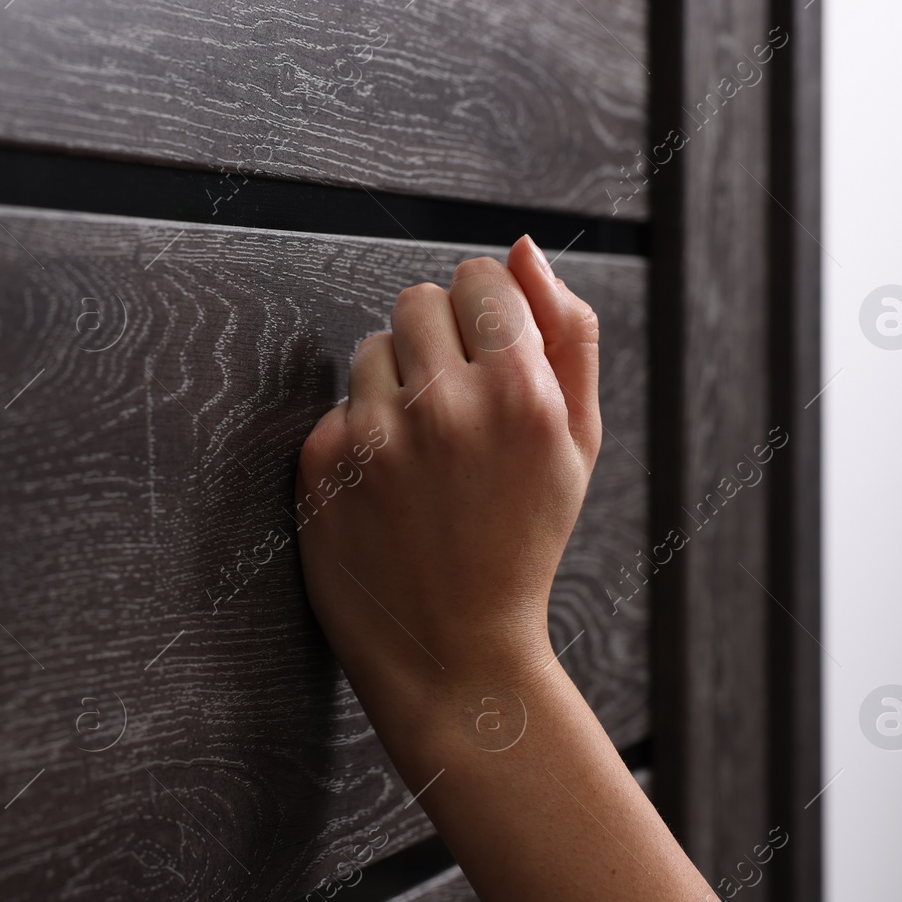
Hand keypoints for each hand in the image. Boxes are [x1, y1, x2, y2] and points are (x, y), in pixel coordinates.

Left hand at [294, 235, 601, 730]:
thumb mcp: (578, 444)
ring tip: (421, 457)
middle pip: (417, 300)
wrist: (457, 653)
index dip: (484, 314)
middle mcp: (447, 406)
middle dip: (435, 341)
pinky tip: (385, 490)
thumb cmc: (524, 540)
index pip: (479, 278)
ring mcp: (377, 436)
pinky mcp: (323, 466)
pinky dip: (358, 438)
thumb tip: (522, 248)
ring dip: (393, 386)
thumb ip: (568, 334)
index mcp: (522, 392)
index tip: (487, 359)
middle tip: (453, 411)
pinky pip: (337, 407)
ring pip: (371, 349)